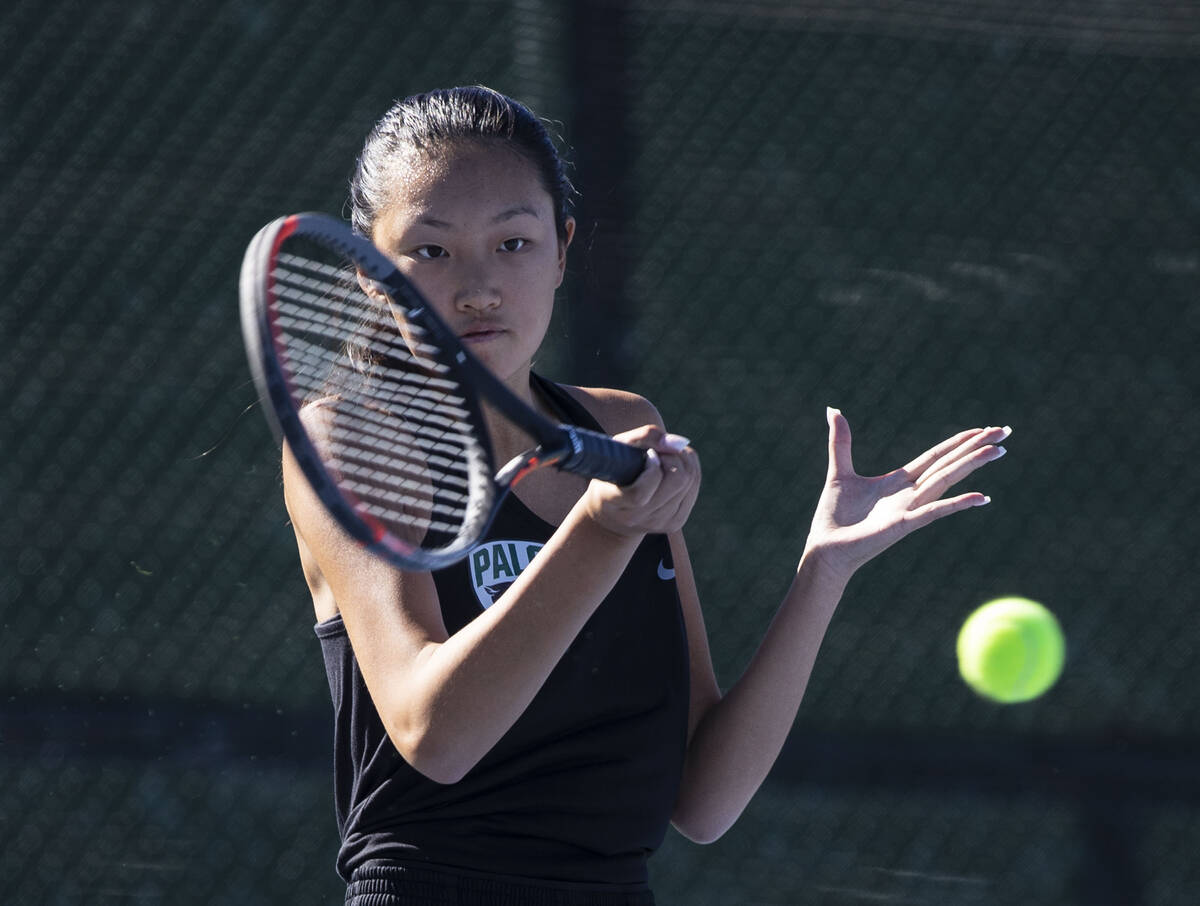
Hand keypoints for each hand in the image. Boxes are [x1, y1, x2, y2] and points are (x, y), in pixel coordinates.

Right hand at [582, 426, 700, 537]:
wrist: (613, 513)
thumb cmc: (613, 471)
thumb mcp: (617, 449)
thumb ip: (643, 437)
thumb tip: (680, 443)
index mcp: (612, 502)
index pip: (640, 494)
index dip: (652, 469)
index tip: (648, 455)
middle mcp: (636, 518)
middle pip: (677, 481)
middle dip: (672, 456)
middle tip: (658, 452)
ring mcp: (658, 523)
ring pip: (690, 480)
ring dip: (681, 458)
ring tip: (664, 455)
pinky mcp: (675, 522)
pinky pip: (694, 485)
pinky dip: (689, 466)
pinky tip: (673, 464)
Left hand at [804, 408, 1008, 581]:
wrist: (826, 549)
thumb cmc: (833, 518)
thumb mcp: (839, 472)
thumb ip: (841, 442)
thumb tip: (833, 409)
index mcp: (899, 481)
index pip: (935, 457)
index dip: (957, 442)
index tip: (981, 429)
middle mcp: (910, 494)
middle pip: (949, 464)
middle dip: (975, 448)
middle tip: (1005, 431)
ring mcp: (909, 509)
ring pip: (946, 480)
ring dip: (972, 464)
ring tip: (998, 450)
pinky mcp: (902, 525)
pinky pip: (933, 511)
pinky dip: (956, 504)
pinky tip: (981, 497)